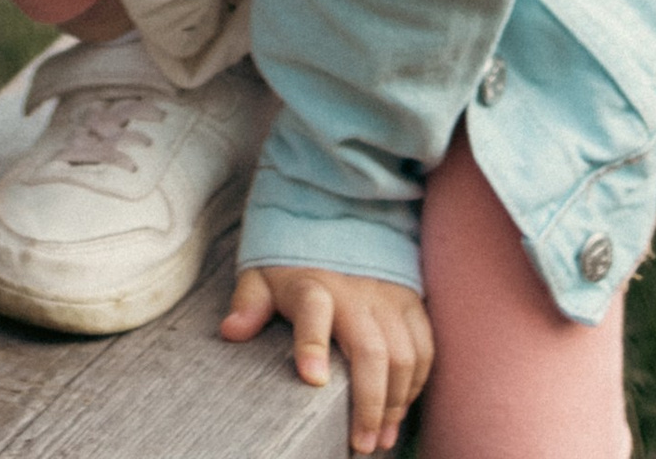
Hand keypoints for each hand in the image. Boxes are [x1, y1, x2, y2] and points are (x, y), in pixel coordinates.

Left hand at [221, 266, 432, 454]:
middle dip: (370, 403)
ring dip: (396, 403)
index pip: (312, 310)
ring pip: (404, 355)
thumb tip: (230, 331)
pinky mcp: (410, 302)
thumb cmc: (295, 264)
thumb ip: (248, 303)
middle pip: (371, 350)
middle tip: (361, 444)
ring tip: (382, 439)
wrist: (337, 220)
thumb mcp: (263, 276)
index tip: (311, 379)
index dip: (311, 343)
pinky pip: (424, 348)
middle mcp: (355, 292)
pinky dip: (417, 385)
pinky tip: (400, 412)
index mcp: (313, 285)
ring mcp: (387, 297)